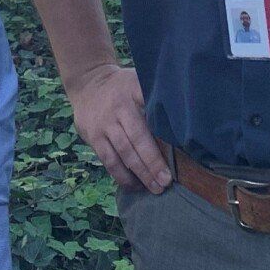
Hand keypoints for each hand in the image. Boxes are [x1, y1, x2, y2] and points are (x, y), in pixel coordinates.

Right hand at [67, 60, 172, 194]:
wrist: (87, 84)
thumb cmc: (122, 88)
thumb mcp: (138, 81)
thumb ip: (154, 98)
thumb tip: (181, 122)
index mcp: (135, 90)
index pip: (153, 107)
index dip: (165, 127)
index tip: (181, 145)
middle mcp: (120, 107)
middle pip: (139, 138)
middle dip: (154, 162)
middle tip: (167, 181)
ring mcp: (105, 124)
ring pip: (125, 152)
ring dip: (141, 173)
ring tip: (156, 188)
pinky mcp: (94, 137)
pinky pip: (109, 160)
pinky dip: (122, 175)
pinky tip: (134, 185)